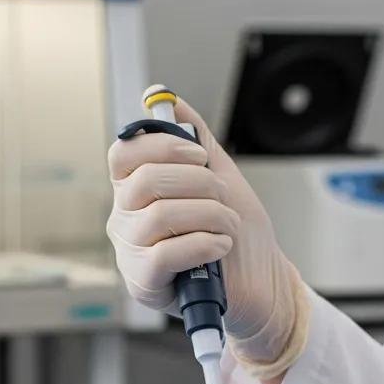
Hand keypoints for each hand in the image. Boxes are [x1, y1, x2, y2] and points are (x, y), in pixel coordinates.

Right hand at [106, 95, 305, 364]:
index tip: (198, 155)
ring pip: (160, 216)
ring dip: (209, 215)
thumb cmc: (238, 235)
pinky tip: (220, 248)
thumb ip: (194, 139)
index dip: (160, 145)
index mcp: (135, 192)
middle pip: (144, 180)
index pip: (123, 155)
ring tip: (227, 226)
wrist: (261, 284)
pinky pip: (164, 254)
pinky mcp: (144, 283)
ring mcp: (131, 253)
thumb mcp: (220, 176)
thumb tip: (167, 100)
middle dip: (198, 182)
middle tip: (222, 196)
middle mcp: (125, 221)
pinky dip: (203, 244)